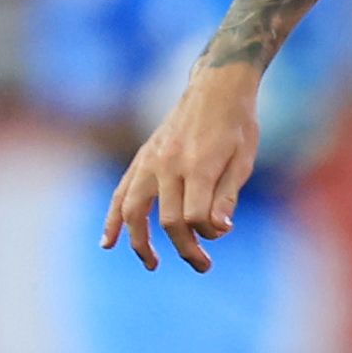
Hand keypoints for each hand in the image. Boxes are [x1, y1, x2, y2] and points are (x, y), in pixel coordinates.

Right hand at [107, 69, 261, 269]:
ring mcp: (151, 161)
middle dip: (185, 248)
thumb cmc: (237, 125)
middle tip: (203, 265)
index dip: (209, 234)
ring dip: (140, 242)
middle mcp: (168, 164)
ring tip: (152, 264)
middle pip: (168, 220)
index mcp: (198, 165)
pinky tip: (107, 242)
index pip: (195, 216)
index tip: (222, 231)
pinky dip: (112, 219)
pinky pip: (121, 193)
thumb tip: (218, 230)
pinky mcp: (143, 159)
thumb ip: (228, 196)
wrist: (216, 87)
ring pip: (134, 211)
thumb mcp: (244, 159)